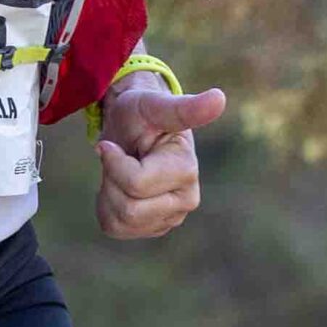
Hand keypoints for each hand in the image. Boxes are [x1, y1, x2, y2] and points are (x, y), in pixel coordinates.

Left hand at [94, 81, 227, 240]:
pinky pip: (115, 228)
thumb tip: (219, 98)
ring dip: (108, 193)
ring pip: (120, 221)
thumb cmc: (142, 113)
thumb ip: (184, 108)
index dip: (113, 162)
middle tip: (120, 159)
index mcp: (187, 171)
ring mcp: (170, 218)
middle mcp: (185, 200)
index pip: (136, 184)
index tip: (111, 144)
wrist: (133, 129)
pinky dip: (107, 207)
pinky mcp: (153, 228)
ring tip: (121, 171)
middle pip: (128, 209)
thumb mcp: (155, 105)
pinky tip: (119, 187)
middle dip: (112, 181)